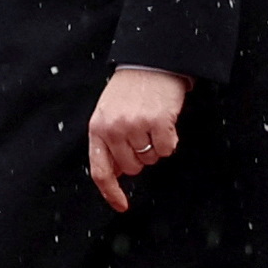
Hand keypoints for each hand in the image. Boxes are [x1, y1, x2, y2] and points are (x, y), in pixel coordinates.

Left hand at [87, 68, 190, 213]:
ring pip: (151, 159)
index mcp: (97, 128)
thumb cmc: (129, 89)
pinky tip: (165, 122)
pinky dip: (170, 140)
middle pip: (131, 168)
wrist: (150, 62)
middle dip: (140, 157)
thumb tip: (115, 175)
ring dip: (156, 147)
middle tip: (143, 134)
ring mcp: (135, 126)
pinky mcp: (157, 122)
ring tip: (152, 122)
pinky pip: (167, 149)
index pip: (100, 170)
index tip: (122, 206)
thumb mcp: (108, 113)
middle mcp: (113, 129)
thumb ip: (108, 143)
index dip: (111, 192)